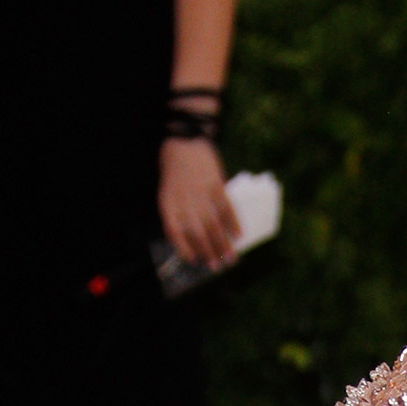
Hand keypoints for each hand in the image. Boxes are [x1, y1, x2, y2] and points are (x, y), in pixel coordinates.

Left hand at [158, 135, 239, 270]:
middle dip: (208, 252)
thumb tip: (190, 236)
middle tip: (217, 266)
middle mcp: (184, 200)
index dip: (185, 249)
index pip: (175, 233)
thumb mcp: (167, 189)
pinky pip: (226, 209)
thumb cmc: (174, 166)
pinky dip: (234, 223)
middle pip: (197, 233)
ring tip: (231, 258)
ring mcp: (201, 193)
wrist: (185, 139)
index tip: (194, 261)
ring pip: (213, 225)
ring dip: (223, 244)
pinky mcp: (216, 185)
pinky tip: (239, 235)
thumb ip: (176, 210)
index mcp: (168, 202)